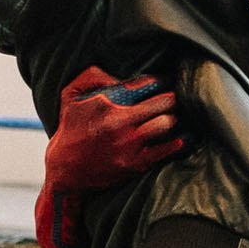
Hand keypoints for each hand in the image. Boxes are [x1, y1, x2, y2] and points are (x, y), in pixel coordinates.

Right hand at [45, 66, 184, 191]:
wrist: (64, 171)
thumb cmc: (69, 130)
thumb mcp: (70, 96)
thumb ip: (92, 76)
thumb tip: (119, 76)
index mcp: (108, 105)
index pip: (145, 85)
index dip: (161, 81)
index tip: (167, 81)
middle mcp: (121, 124)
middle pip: (163, 103)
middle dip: (174, 97)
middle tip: (179, 96)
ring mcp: (130, 146)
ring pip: (167, 124)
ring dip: (176, 117)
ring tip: (179, 115)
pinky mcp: (135, 165)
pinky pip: (166, 150)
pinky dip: (178, 142)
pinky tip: (184, 137)